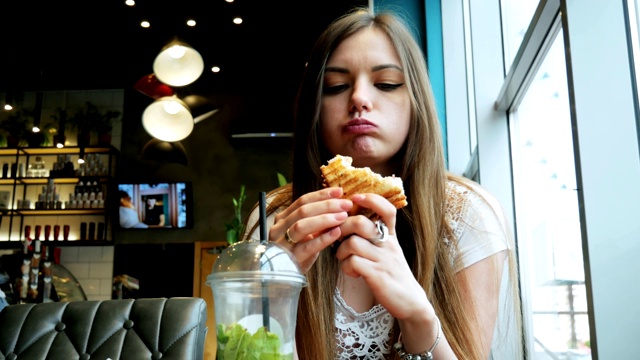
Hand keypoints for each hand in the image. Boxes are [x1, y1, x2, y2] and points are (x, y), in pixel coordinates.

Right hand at [270, 187, 351, 271]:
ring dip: (324, 219)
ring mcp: (282, 244)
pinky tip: (337, 233)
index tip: (340, 192)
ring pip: (302, 226)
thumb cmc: (298, 252)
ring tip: (343, 216)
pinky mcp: (290, 259)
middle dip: (327, 205)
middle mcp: (279, 229)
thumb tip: (338, 203)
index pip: (302, 200)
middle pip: (303, 210)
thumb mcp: (305, 233)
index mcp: (283, 218)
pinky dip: (323, 238)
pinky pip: (307, 247)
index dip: (322, 195)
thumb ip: (316, 219)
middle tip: (346, 204)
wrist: (285, 278)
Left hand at [335, 193, 431, 320]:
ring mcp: (383, 260)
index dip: (371, 199)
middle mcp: (388, 244)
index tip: (355, 198)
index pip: (387, 209)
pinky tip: (352, 272)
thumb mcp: (389, 250)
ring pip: (352, 242)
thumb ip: (374, 236)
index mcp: (391, 236)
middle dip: (342, 227)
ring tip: (344, 259)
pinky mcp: (377, 275)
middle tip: (339, 238)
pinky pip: (352, 262)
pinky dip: (346, 267)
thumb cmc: (393, 274)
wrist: (410, 301)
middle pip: (361, 223)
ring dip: (340, 251)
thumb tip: (349, 222)